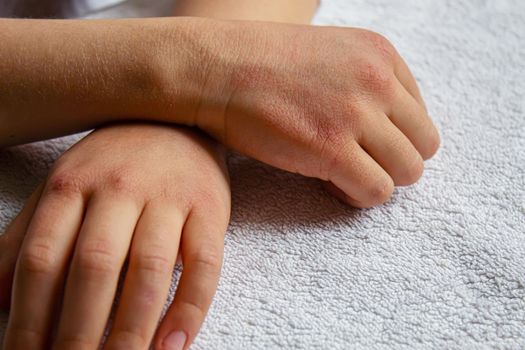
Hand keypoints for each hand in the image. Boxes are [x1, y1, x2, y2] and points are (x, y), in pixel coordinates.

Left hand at [0, 124, 230, 349]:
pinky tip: (174, 345)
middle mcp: (119, 188)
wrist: (179, 120)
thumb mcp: (64, 183)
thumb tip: (0, 299)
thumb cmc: (116, 161)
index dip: (29, 317)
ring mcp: (169, 197)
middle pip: (94, 267)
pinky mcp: (209, 208)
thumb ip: (29, 234)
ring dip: (132, 329)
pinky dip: (190, 308)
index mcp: (73, 184)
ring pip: (150, 269)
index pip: (42, 258)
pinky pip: (205, 263)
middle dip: (78, 332)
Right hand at [185, 20, 439, 207]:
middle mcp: (377, 81)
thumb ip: (364, 82)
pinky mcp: (332, 149)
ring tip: (344, 176)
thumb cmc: (262, 65)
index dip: (392, 138)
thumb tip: (385, 127)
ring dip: (378, 180)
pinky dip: (357, 196)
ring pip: (407, 172)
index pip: (419, 114)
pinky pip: (376, 191)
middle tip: (359, 165)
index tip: (363, 144)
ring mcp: (356, 115)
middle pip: (423, 145)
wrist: (215, 68)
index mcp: (380, 55)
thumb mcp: (328, 54)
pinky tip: (331, 185)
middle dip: (393, 162)